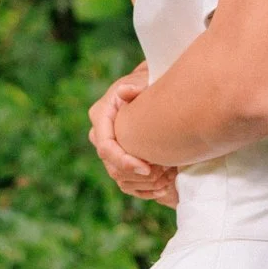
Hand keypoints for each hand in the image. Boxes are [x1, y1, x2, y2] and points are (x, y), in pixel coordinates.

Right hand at [89, 68, 178, 206]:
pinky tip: (166, 187)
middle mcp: (100, 134)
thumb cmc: (147, 82)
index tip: (147, 168)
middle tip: (164, 174)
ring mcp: (109, 149)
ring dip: (143, 184)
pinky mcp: (119, 159)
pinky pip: (127, 183)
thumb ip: (136, 86)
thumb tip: (125, 91)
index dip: (125, 161)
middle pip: (112, 166)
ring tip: (168, 179)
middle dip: (137, 175)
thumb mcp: (142, 80)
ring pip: (120, 177)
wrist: (150, 89)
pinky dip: (145, 188)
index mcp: (100, 115)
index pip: (106, 147)